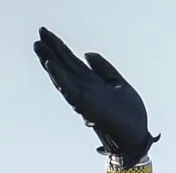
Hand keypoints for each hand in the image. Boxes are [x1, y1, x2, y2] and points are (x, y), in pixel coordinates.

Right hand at [33, 27, 156, 166]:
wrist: (136, 136)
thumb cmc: (129, 115)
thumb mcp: (118, 83)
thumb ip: (103, 68)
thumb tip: (86, 53)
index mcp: (91, 82)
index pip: (71, 61)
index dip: (60, 46)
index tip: (46, 33)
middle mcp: (84, 88)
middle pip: (64, 65)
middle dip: (51, 49)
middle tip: (38, 34)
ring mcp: (83, 96)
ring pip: (62, 75)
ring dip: (50, 60)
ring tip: (39, 46)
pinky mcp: (85, 105)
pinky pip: (69, 88)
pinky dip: (59, 76)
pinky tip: (50, 63)